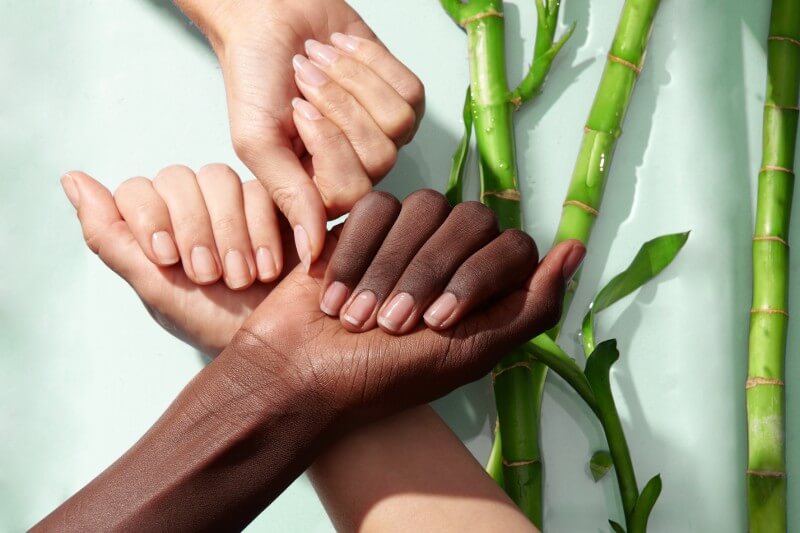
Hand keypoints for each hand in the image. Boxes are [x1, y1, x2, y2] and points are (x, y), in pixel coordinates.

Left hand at [60, 166, 297, 355]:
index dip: (150, 219)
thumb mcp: (155, 286)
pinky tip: (267, 267)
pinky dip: (261, 230)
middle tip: (209, 276)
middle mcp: (189, 205)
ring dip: (228, 231)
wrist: (273, 340)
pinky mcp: (271, 201)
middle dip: (193, 229)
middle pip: (177, 179)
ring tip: (242, 277)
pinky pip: (258, 190)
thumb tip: (71, 178)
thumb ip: (110, 235)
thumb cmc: (210, 320)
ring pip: (218, 178)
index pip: (136, 190)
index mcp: (154, 224)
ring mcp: (230, 200)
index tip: (169, 261)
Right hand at [177, 0, 424, 268]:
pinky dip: (372, 61)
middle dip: (339, 105)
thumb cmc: (255, 80)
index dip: (327, 143)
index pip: (350, 192)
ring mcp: (384, 135)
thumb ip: (288, 197)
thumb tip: (311, 255)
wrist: (269, 18)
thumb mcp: (258, 143)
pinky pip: (410, 92)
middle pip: (380, 159)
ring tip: (320, 59)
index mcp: (320, 190)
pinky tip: (342, 50)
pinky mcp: (403, 98)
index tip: (295, 110)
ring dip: (353, 80)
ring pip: (397, 123)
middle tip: (305, 77)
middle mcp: (358, 169)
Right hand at [230, 189, 585, 419]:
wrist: (299, 375)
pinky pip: (376, 206)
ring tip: (358, 316)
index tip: (436, 322)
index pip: (511, 246)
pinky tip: (335, 293)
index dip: (474, 277)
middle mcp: (453, 254)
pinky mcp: (363, 222)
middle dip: (428, 272)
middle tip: (392, 324)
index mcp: (485, 288)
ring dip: (388, 266)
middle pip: (469, 219)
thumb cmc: (382, 377)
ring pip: (423, 206)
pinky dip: (356, 251)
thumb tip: (575, 249)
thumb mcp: (470, 354)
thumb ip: (529, 306)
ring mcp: (408, 235)